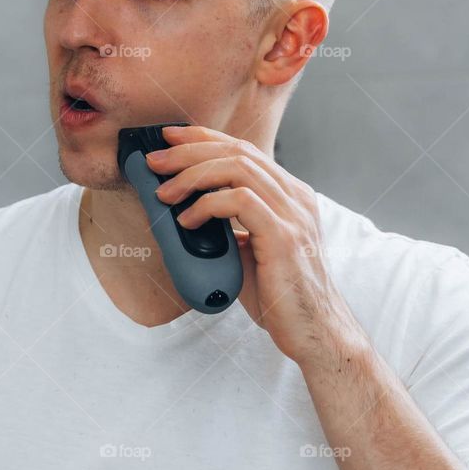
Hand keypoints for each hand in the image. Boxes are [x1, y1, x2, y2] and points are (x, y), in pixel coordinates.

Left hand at [146, 124, 360, 364]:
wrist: (313, 331)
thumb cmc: (278, 295)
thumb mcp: (247, 251)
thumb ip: (226, 227)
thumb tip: (180, 212)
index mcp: (289, 195)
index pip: (244, 150)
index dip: (203, 138)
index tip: (169, 138)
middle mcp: (295, 197)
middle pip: (238, 151)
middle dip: (190, 150)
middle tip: (155, 161)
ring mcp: (293, 214)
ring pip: (238, 169)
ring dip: (192, 175)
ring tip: (164, 193)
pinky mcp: (285, 236)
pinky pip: (240, 201)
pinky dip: (206, 205)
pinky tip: (187, 221)